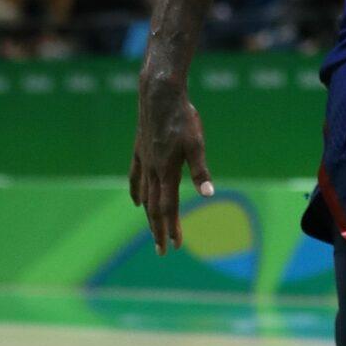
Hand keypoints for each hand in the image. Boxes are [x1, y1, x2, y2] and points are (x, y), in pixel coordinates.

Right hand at [129, 76, 213, 252]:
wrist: (159, 94)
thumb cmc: (182, 117)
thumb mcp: (196, 143)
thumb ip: (200, 171)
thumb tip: (209, 195)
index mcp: (167, 171)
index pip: (168, 208)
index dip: (172, 227)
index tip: (175, 246)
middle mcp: (153, 170)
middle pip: (154, 207)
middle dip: (159, 230)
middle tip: (161, 250)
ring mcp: (144, 161)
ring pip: (145, 196)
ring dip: (149, 216)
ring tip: (152, 231)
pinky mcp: (140, 151)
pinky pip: (136, 178)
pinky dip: (137, 192)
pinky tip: (137, 201)